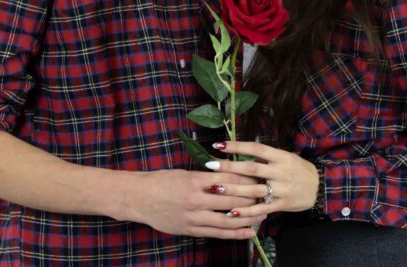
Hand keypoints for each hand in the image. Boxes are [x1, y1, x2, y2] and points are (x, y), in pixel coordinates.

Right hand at [125, 169, 266, 238]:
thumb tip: (231, 175)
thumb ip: (207, 177)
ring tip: (263, 215)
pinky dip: (234, 233)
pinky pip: (217, 233)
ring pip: (227, 219)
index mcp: (195, 181)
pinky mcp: (191, 230)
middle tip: (267, 195)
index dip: (246, 180)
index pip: (228, 179)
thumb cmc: (162, 181)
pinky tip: (248, 232)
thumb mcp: (185, 173)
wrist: (139, 198)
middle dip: (252, 198)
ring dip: (248, 217)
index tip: (260, 178)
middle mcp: (196, 200)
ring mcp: (193, 217)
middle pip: (231, 199)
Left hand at [205, 141, 319, 216]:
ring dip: (233, 190)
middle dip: (230, 167)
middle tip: (210, 165)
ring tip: (214, 188)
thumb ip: (265, 156)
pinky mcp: (281, 205)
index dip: (238, 146)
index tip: (219, 145)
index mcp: (281, 157)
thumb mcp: (285, 157)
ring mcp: (281, 190)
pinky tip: (231, 212)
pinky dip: (246, 211)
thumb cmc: (298, 169)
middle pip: (252, 169)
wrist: (319, 187)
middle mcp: (281, 172)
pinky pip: (261, 208)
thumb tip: (240, 150)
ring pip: (254, 190)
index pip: (256, 148)